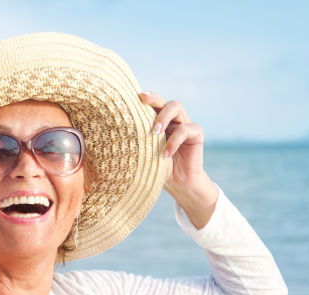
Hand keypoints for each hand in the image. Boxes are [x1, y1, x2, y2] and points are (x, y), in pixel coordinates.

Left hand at [140, 91, 217, 228]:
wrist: (177, 184)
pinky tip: (165, 154)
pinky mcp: (196, 134)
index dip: (145, 97)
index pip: (152, 104)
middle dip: (154, 98)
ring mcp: (185, 124)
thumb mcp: (142, 153)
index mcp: (158, 121)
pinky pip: (186, 129)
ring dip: (163, 117)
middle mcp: (172, 120)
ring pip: (177, 107)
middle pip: (164, 99)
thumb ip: (135, 140)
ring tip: (154, 132)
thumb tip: (112, 132)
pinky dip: (174, 141)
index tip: (135, 96)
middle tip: (143, 101)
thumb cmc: (156, 168)